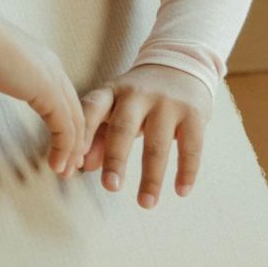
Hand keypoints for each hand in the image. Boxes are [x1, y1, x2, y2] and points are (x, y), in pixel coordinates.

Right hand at [0, 22, 84, 176]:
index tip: (60, 144)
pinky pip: (64, 127)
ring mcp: (53, 80)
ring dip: (71, 150)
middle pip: (75, 111)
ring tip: (65, 171)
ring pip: (75, 122)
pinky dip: (64, 148)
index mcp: (43, 62)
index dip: (66, 124)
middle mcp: (54, 70)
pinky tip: (57, 164)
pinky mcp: (47, 92)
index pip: (64, 99)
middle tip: (70, 164)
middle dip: (75, 141)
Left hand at [78, 65, 211, 207]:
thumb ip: (98, 134)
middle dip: (116, 159)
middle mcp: (137, 95)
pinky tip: (181, 191)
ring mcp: (167, 103)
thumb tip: (84, 166)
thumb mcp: (114, 106)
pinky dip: (186, 171)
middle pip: (123, 128)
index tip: (73, 164)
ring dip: (151, 177)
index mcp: (111, 92)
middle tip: (110, 187)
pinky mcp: (194, 113)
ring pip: (157, 144)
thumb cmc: (138, 95)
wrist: (180, 63)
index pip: (91, 110)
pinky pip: (191, 147)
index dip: (82, 136)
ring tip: (145, 203)